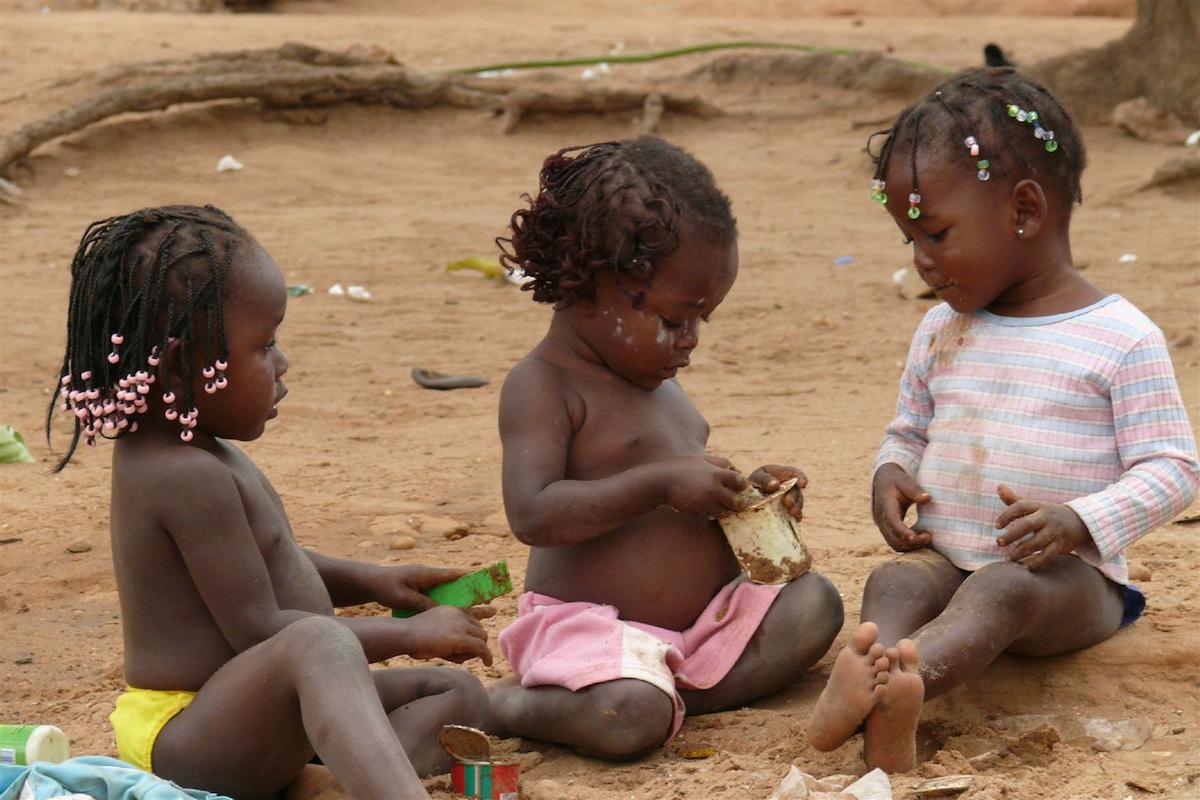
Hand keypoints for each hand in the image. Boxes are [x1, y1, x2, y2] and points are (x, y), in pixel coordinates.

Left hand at [370, 565, 496, 619]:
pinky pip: (437, 594)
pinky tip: (452, 612)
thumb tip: (441, 611)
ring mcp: (424, 581)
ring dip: (460, 597)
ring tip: (477, 605)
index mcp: (427, 574)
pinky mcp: (419, 588)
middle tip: (490, 595)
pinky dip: (446, 601)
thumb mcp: (404, 598)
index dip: (471, 578)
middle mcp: (429, 576)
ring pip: (447, 590)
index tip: (487, 581)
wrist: (368, 582)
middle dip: (471, 589)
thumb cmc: (384, 587)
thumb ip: (422, 603)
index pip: (454, 574)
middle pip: (455, 582)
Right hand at [400, 605, 492, 665]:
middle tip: (467, 654)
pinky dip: (487, 656)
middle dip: (476, 640)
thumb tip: (461, 652)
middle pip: (478, 628)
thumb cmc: (412, 638)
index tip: (493, 611)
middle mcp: (458, 615)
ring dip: (478, 650)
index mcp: (450, 610)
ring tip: (464, 659)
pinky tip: (487, 663)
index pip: (471, 613)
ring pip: (482, 638)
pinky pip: (481, 648)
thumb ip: (447, 638)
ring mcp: (461, 626)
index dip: (483, 615)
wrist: (405, 635)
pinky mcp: (462, 638)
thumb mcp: (432, 632)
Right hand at [662, 454, 747, 517]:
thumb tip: (737, 469)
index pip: (740, 481)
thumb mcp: (702, 460)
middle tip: (739, 502)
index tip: (740, 487)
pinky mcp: (698, 511)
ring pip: (725, 511)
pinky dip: (713, 513)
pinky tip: (709, 508)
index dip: (742, 485)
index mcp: (716, 473)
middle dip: (739, 502)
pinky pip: (712, 515)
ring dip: (726, 510)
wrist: (662, 481)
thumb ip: (720, 463)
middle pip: (736, 500)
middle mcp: (714, 488)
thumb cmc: (682, 467)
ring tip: (724, 506)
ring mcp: (706, 501)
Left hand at [748, 464, 806, 520]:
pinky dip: (797, 515)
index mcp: (781, 473)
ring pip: (798, 501)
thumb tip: (776, 485)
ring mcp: (789, 498)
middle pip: (796, 490)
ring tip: (792, 512)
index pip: (794, 473)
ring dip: (796, 506)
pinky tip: (796, 518)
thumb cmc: (751, 485)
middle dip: (794, 496)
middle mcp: (788, 486)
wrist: (746, 499)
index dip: (800, 477)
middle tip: (788, 502)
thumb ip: (765, 479)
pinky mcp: (788, 511)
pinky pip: (795, 512)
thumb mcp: (756, 478)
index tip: (803, 484)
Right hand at [871, 463, 932, 551]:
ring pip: (895, 544)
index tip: (914, 537)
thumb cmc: (896, 481)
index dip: (901, 531)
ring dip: (910, 546)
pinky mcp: (888, 531)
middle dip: (910, 542)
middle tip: (929, 537)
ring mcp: (883, 527)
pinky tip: (921, 539)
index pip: (891, 522)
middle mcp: (881, 519)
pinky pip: (897, 543)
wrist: (883, 482)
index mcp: (885, 506)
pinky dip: (908, 545)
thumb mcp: (904, 481)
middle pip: (893, 538)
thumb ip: (915, 490)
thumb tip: (928, 498)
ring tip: (928, 538)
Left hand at [994, 485, 1091, 570]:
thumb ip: (1014, 500)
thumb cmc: (1047, 514)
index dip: (1007, 515)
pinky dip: (1036, 562)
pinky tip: (1025, 566)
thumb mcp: (1033, 506)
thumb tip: (999, 487)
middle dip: (1012, 534)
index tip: (997, 526)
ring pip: (1036, 543)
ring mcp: (1055, 532)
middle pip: (1027, 525)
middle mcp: (1047, 518)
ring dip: (1021, 551)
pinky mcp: (1061, 545)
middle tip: (999, 542)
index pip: (1021, 506)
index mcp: (1038, 506)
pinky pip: (1048, 556)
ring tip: (1009, 557)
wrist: (1079, 522)